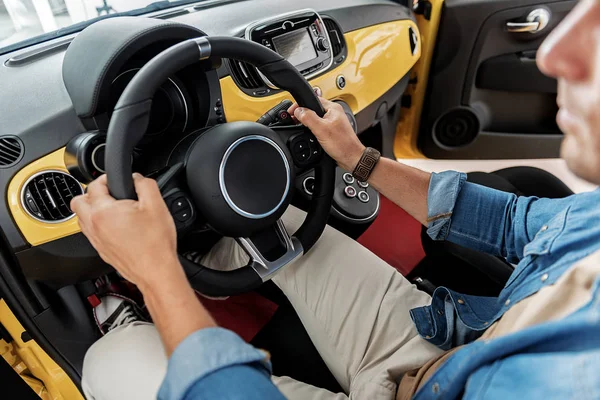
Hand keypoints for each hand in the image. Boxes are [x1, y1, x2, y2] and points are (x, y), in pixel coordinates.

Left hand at [71, 174, 182, 290]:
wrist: (155, 271)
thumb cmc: (155, 243)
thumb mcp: (157, 205)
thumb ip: (145, 184)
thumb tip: (137, 178)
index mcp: (103, 211)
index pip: (94, 185)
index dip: (107, 178)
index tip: (117, 179)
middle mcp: (94, 226)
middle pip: (78, 201)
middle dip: (92, 193)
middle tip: (110, 193)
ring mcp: (95, 240)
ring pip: (81, 218)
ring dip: (91, 209)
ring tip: (112, 208)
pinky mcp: (101, 251)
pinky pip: (90, 232)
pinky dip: (97, 225)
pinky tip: (115, 225)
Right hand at [288, 97, 364, 170]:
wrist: (351, 158)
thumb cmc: (342, 145)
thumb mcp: (321, 130)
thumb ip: (308, 118)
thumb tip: (298, 111)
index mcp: (333, 108)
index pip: (312, 100)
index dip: (299, 105)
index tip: (291, 112)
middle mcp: (333, 113)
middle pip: (313, 108)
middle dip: (302, 113)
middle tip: (293, 120)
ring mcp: (333, 122)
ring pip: (315, 117)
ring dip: (306, 121)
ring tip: (299, 125)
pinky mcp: (332, 130)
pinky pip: (318, 125)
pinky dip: (311, 128)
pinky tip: (309, 133)